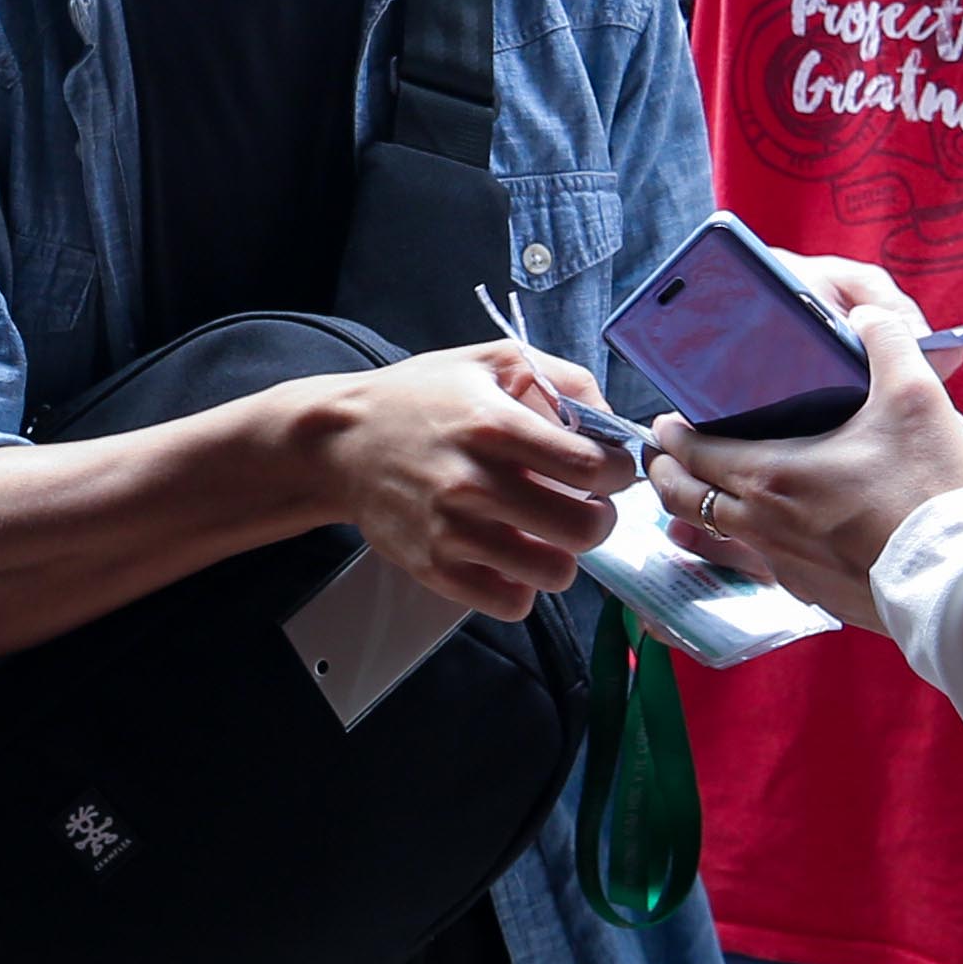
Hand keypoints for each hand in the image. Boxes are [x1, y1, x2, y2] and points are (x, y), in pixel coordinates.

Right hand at [301, 343, 630, 621]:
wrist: (343, 442)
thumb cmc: (423, 397)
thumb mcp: (491, 360)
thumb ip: (562, 379)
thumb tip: (615, 423)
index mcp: (494, 425)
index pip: (592, 466)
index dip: (619, 471)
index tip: (611, 470)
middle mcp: (473, 482)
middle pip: (584, 528)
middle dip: (601, 518)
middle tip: (585, 505)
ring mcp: (451, 532)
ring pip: (554, 573)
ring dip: (564, 555)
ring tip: (548, 534)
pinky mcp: (434, 569)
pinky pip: (511, 604)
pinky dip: (523, 586)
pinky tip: (513, 557)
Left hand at [645, 259, 962, 631]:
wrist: (961, 577)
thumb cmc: (931, 491)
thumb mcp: (916, 396)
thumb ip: (886, 342)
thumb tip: (868, 316)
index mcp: (771, 474)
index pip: (692, 452)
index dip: (671, 434)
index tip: (666, 420)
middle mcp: (763, 524)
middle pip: (686, 498)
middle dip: (667, 473)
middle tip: (666, 455)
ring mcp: (783, 565)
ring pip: (717, 534)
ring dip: (701, 508)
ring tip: (708, 488)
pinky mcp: (810, 592)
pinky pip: (759, 563)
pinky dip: (746, 542)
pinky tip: (768, 529)